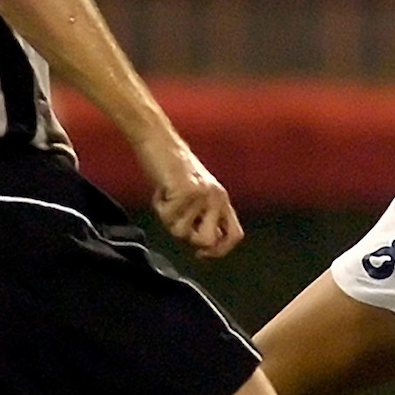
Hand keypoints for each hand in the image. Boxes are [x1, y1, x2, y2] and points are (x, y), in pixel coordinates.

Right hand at [141, 139, 242, 256]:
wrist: (159, 141)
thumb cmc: (171, 169)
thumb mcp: (195, 194)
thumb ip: (203, 217)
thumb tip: (203, 245)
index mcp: (222, 199)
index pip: (235, 236)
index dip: (219, 251)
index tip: (201, 253)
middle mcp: (218, 198)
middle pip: (208, 241)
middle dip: (188, 237)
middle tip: (178, 219)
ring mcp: (203, 195)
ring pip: (181, 232)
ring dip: (168, 219)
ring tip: (167, 197)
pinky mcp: (187, 191)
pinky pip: (167, 217)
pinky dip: (159, 206)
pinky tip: (162, 190)